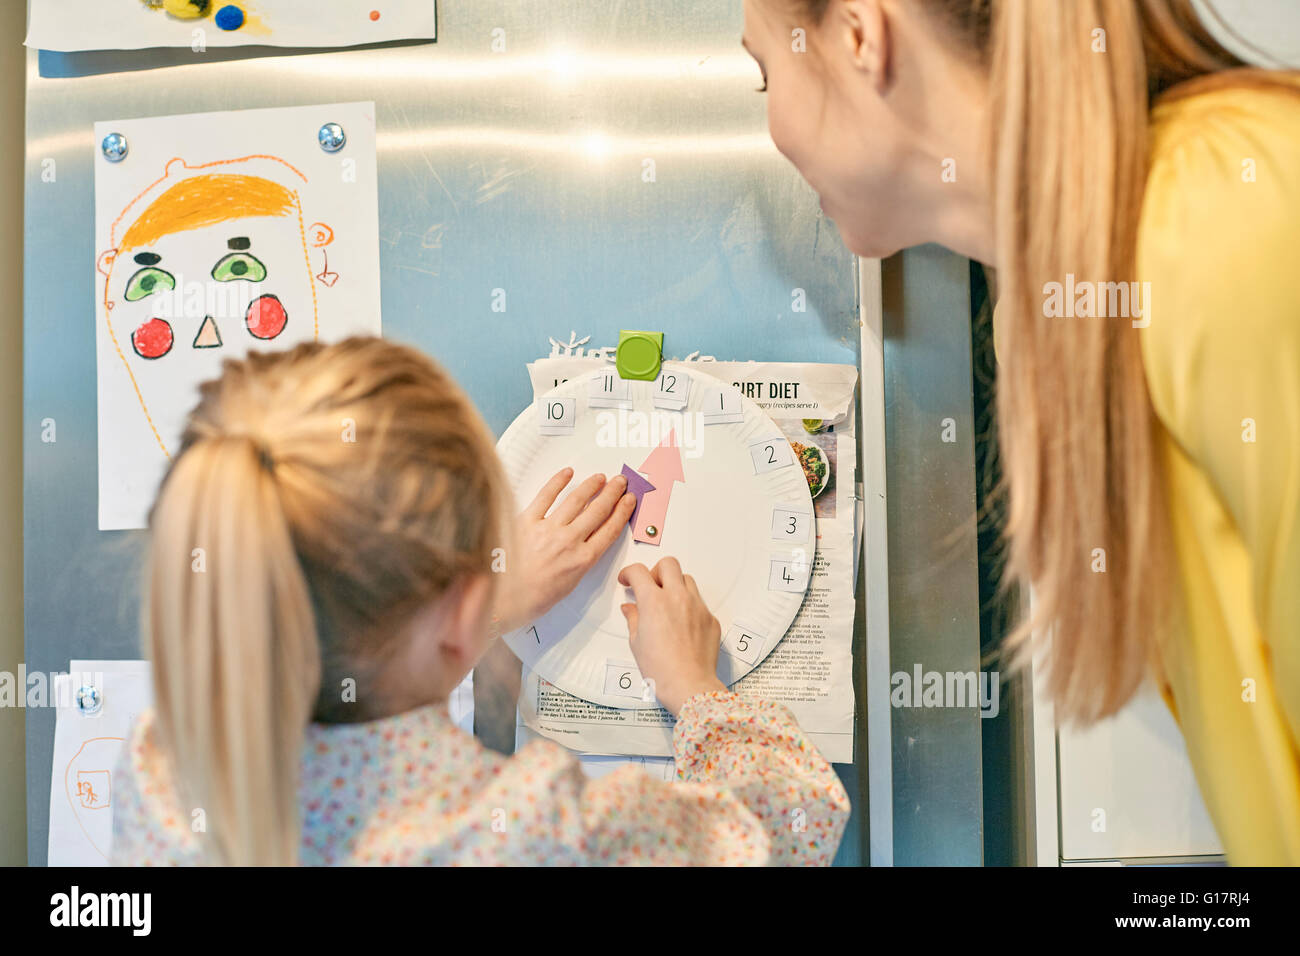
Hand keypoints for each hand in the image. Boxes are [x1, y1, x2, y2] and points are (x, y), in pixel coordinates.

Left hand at [491, 469, 634, 635]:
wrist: (502, 600)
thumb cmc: (531, 599)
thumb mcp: (568, 585)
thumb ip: (580, 562)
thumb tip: (585, 546)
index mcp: (582, 560)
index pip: (610, 529)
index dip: (622, 512)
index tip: (628, 501)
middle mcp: (569, 542)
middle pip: (598, 511)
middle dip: (612, 493)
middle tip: (619, 483)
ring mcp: (548, 529)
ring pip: (576, 500)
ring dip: (591, 485)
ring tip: (599, 478)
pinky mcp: (527, 521)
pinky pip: (546, 496)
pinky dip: (558, 482)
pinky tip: (567, 474)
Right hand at [617, 557, 725, 714]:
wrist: (689, 685)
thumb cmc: (661, 669)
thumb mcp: (637, 643)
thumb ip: (634, 619)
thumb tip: (631, 609)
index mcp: (654, 601)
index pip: (639, 572)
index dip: (629, 573)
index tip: (627, 580)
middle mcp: (677, 598)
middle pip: (668, 564)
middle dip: (655, 571)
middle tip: (650, 587)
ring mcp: (697, 606)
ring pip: (687, 580)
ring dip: (675, 586)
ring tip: (667, 604)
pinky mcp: (710, 619)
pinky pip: (699, 602)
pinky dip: (689, 606)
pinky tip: (682, 624)